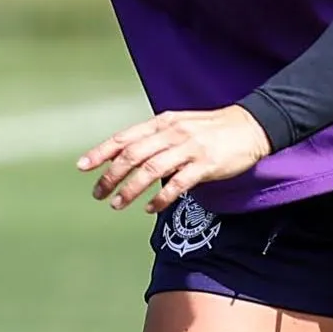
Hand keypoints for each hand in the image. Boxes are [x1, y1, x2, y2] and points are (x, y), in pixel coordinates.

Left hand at [77, 106, 272, 213]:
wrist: (250, 126)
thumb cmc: (210, 129)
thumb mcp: (178, 125)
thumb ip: (153, 138)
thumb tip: (124, 156)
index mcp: (162, 123)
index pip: (124, 138)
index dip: (101, 152)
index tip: (82, 167)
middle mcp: (172, 133)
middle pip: (133, 155)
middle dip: (111, 176)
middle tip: (98, 194)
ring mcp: (189, 148)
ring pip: (151, 170)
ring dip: (130, 189)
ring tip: (117, 204)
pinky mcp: (206, 165)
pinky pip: (178, 183)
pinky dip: (161, 198)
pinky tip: (149, 208)